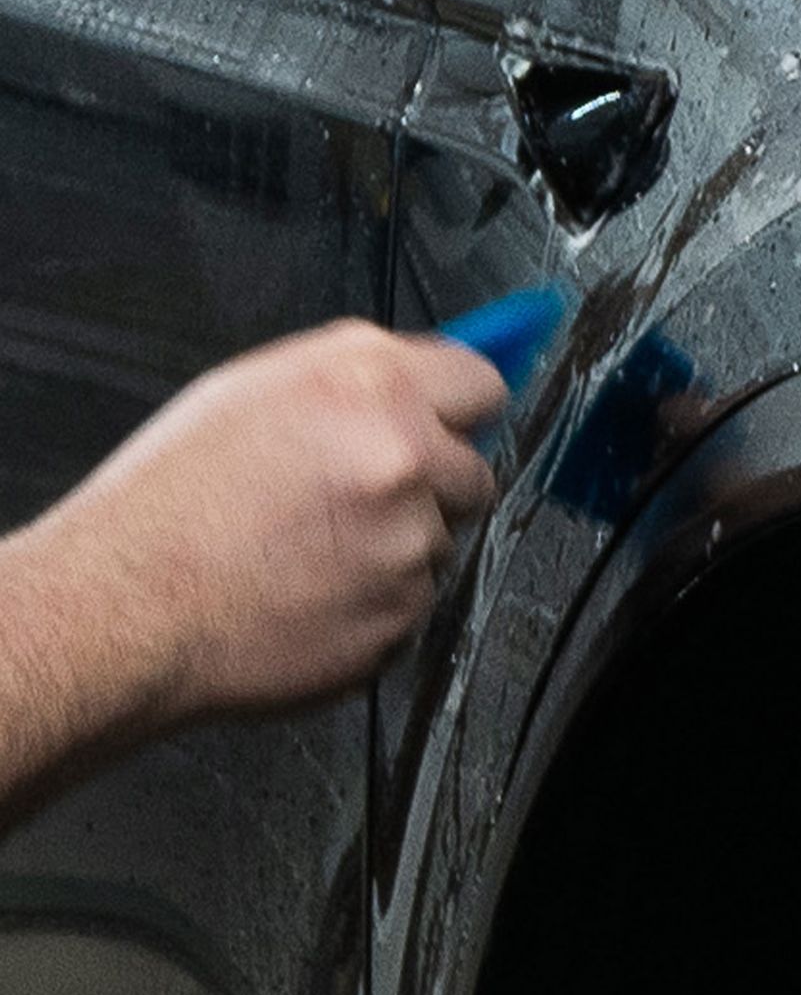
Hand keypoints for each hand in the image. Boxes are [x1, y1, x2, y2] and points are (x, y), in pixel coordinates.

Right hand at [39, 320, 506, 723]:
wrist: (124, 606)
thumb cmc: (170, 497)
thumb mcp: (254, 389)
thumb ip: (356, 377)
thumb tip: (420, 377)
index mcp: (370, 383)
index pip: (482, 383)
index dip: (462, 408)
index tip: (452, 425)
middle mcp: (405, 456)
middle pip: (473, 471)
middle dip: (432, 485)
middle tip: (357, 501)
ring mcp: (409, 543)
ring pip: (439, 544)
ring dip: (397, 549)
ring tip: (309, 554)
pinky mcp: (400, 617)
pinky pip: (412, 606)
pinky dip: (375, 606)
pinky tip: (308, 597)